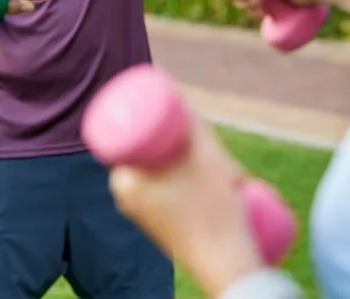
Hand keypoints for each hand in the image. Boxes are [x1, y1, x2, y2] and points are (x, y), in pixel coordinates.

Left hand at [109, 115, 266, 296]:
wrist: (227, 267)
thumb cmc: (213, 210)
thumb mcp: (206, 157)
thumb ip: (190, 121)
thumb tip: (169, 84)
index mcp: (122, 181)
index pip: (134, 133)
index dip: (158, 115)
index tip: (182, 108)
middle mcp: (125, 198)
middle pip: (152, 151)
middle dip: (184, 141)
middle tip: (213, 142)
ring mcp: (142, 214)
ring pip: (164, 170)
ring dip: (192, 160)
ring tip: (222, 163)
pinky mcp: (162, 225)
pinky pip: (170, 189)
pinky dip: (189, 178)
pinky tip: (209, 172)